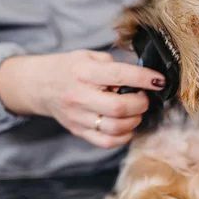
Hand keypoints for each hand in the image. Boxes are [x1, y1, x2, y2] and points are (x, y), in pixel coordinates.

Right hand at [0, 50, 165, 147]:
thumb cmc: (70, 69)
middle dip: (140, 103)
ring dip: (134, 120)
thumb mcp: (89, 56)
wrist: (40, 85)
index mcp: (84, 72)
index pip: (119, 75)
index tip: (159, 80)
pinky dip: (123, 136)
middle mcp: (79, 96)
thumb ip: (113, 66)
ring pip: (116, 128)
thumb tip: (142, 77)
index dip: (144, 78)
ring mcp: (78, 117)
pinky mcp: (79, 131)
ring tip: (135, 111)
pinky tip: (126, 125)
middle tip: (143, 98)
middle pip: (119, 107)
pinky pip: (106, 142)